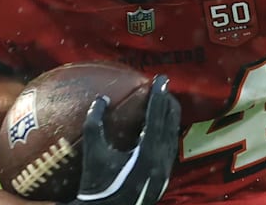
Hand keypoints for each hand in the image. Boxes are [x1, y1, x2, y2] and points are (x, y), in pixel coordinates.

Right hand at [64, 75, 180, 204]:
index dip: (159, 95)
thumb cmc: (97, 187)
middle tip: (163, 87)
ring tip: (163, 102)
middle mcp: (161, 161)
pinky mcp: (162, 179)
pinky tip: (159, 128)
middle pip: (171, 124)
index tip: (161, 78)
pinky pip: (169, 149)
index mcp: (147, 153)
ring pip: (172, 136)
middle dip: (168, 103)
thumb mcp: (93, 154)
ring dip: (169, 118)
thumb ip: (95, 125)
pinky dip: (166, 133)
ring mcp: (164, 171)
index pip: (157, 117)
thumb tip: (100, 99)